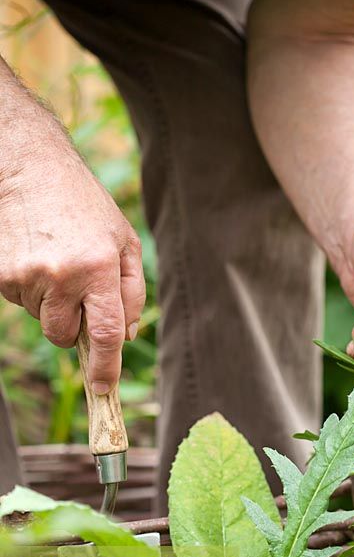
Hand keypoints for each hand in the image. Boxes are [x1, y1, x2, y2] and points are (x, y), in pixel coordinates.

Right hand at [0, 145, 144, 393]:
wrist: (30, 167)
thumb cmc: (86, 205)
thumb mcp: (125, 241)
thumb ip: (133, 292)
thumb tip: (127, 336)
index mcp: (98, 268)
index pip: (104, 335)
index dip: (105, 368)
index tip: (104, 389)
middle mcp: (61, 276)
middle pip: (63, 336)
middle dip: (72, 326)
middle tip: (76, 289)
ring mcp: (25, 276)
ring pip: (41, 318)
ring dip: (50, 301)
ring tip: (55, 258)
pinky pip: (18, 301)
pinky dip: (29, 288)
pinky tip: (36, 255)